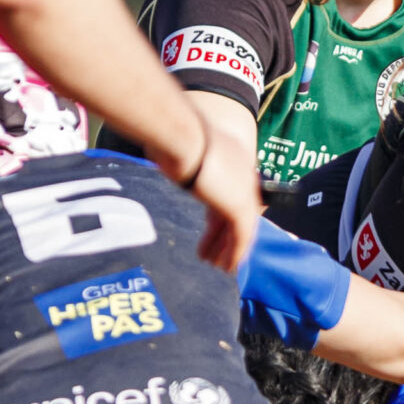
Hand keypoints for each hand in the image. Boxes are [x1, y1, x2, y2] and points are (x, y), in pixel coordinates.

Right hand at [184, 106, 261, 274]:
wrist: (182, 138)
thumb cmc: (171, 137)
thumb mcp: (178, 150)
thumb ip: (179, 160)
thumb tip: (159, 158)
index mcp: (231, 157)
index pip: (230, 190)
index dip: (220, 212)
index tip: (211, 226)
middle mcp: (243, 174)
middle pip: (237, 212)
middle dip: (224, 235)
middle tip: (214, 253)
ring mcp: (245, 191)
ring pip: (241, 227)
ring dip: (228, 248)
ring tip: (218, 265)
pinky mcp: (241, 207)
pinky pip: (241, 237)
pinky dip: (234, 253)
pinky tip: (226, 266)